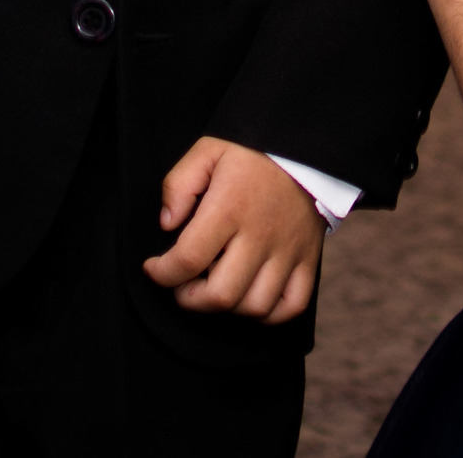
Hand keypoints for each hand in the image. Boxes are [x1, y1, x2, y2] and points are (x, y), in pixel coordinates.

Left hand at [143, 138, 324, 322]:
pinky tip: (250, 296)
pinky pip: (291, 306)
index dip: (162, 273)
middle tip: (183, 283)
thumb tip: (167, 223)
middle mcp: (260, 235)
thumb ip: (179, 184)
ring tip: (216, 285)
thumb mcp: (208, 150)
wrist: (305, 148)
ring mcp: (287, 251)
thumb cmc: (251, 151)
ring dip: (228, 307)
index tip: (154, 267)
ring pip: (255, 307)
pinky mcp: (307, 259)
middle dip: (190, 299)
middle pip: (221, 295)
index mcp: (230, 207)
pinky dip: (269, 314)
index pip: (189, 259)